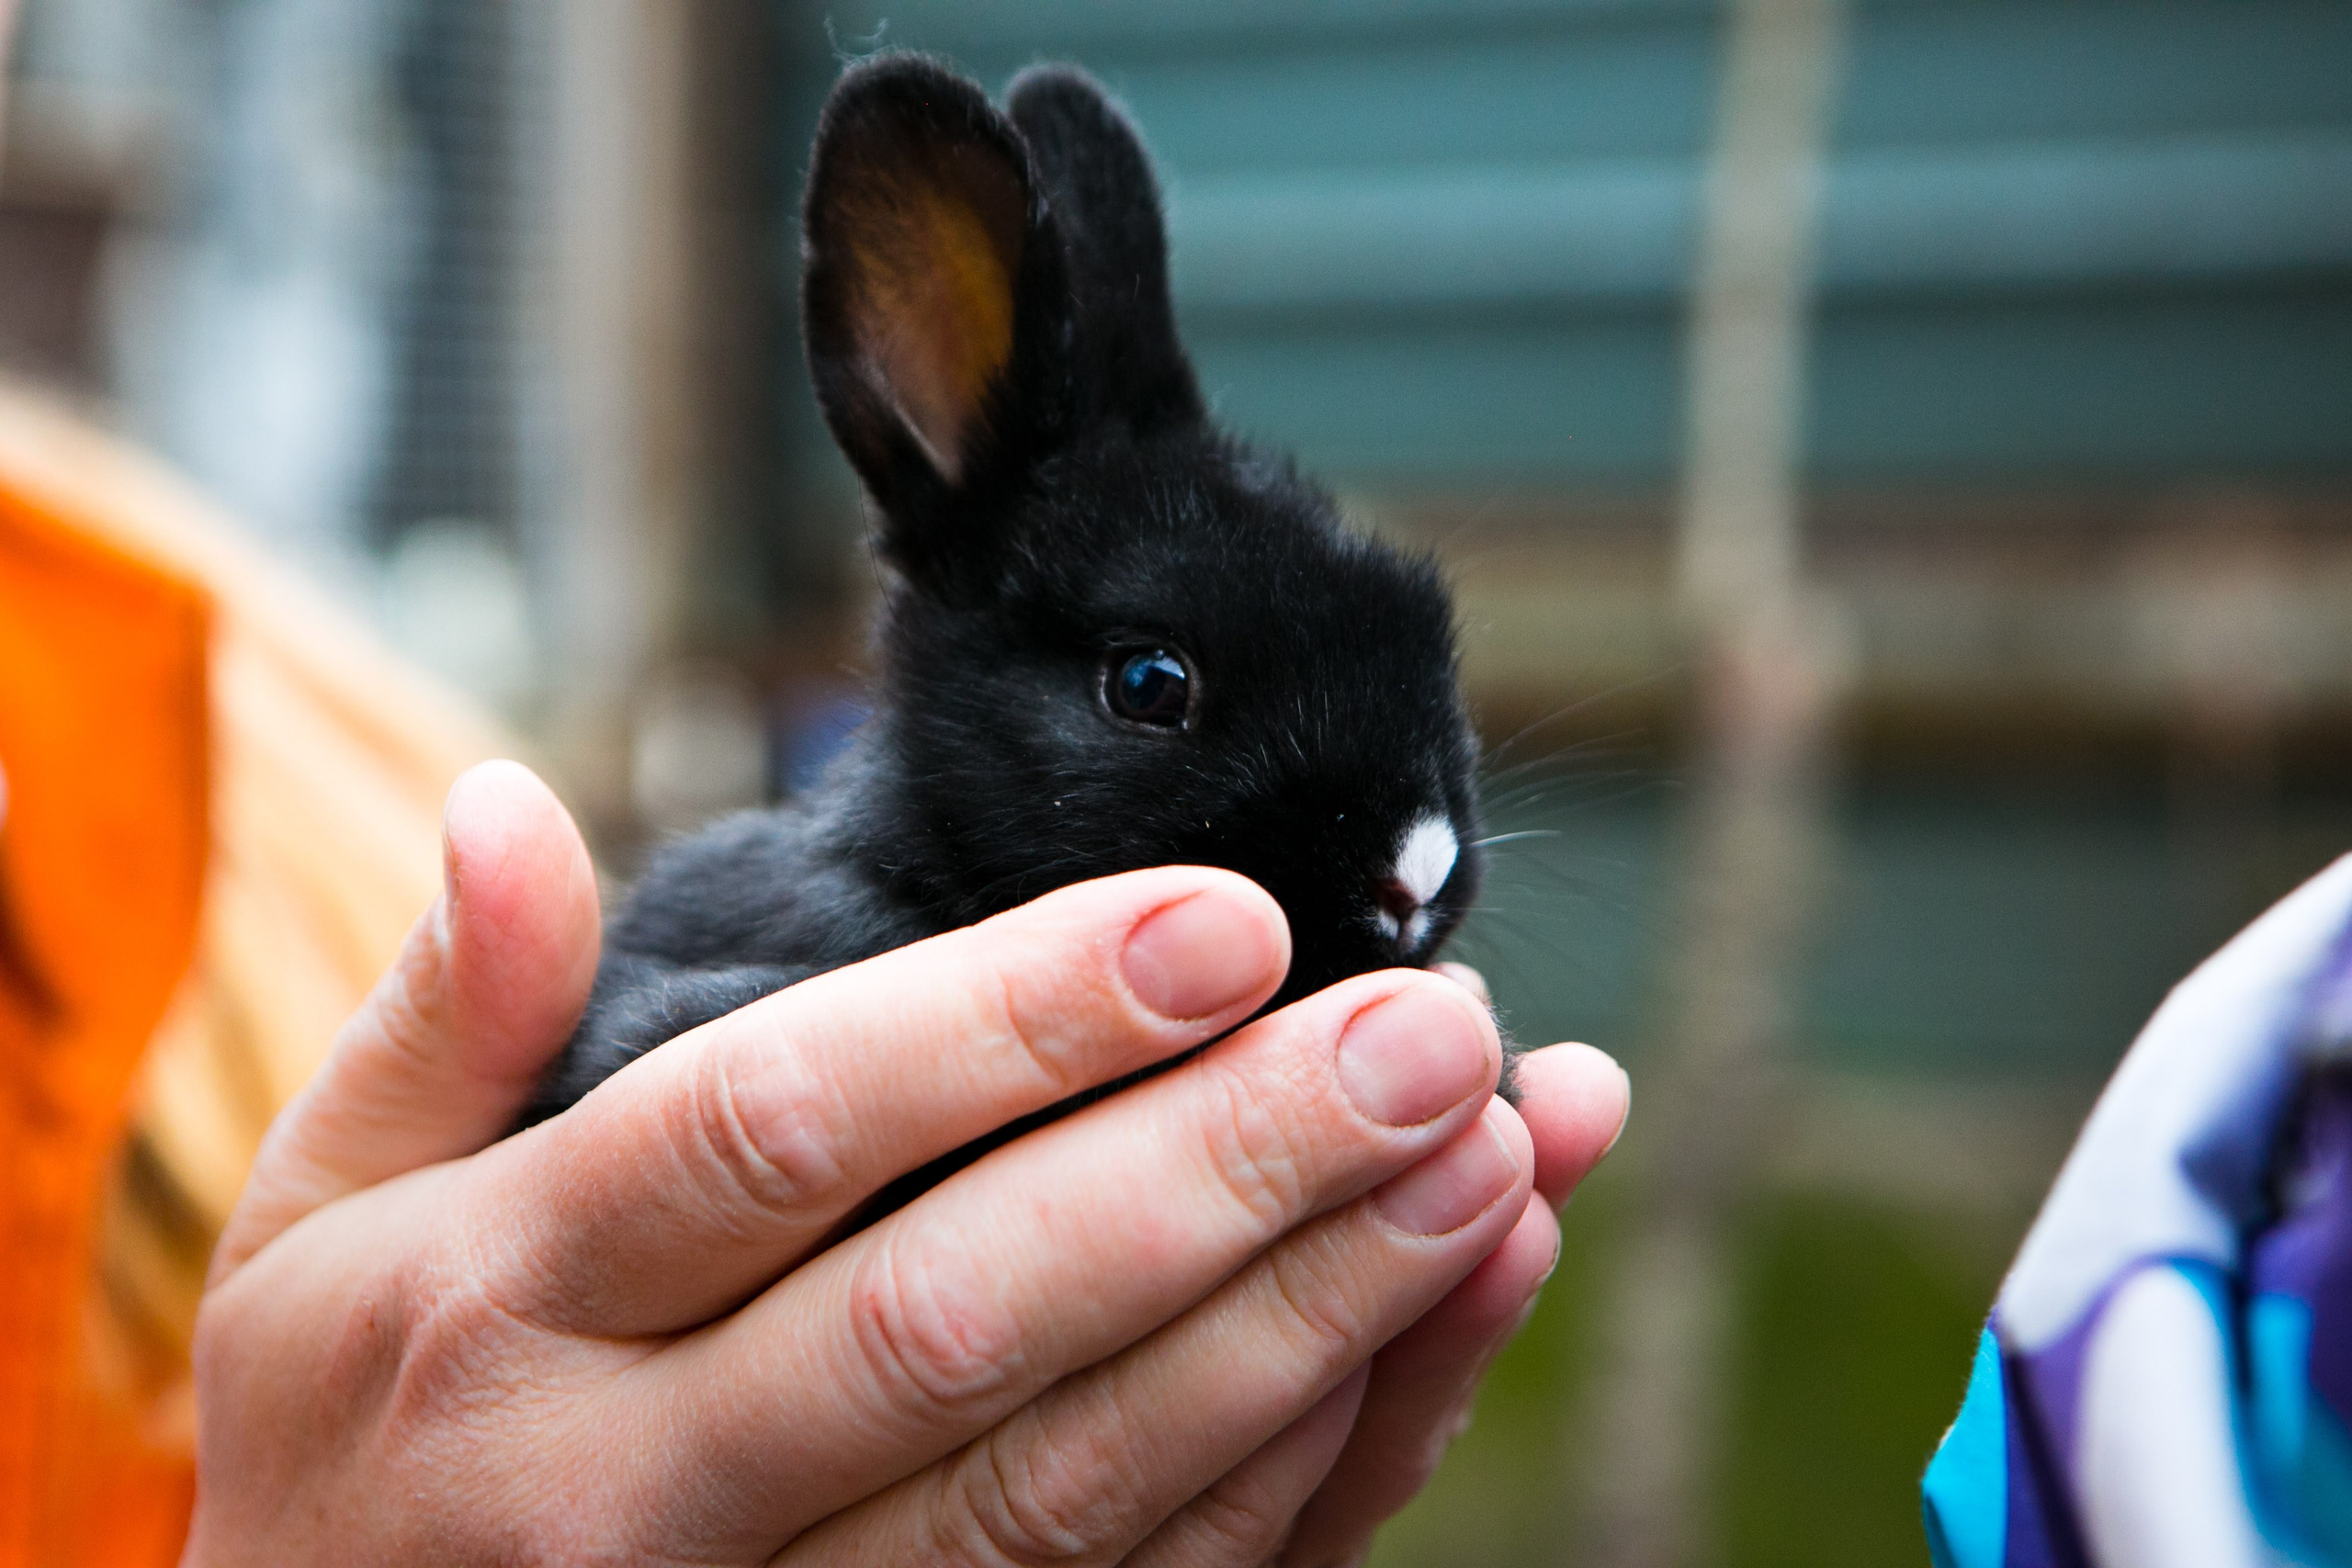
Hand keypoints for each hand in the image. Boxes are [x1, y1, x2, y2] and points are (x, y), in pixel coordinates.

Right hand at [186, 762, 1625, 1565]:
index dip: (1008, 1025)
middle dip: (1222, 1168)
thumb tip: (512, 804)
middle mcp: (628, 1490)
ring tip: (1483, 1155)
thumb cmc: (349, 1442)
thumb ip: (436, 1019)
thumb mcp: (320, 1228)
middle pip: (962, 1317)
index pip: (775, 1136)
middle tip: (1430, 1031)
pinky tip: (1425, 1329)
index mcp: (491, 1313)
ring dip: (1307, 1322)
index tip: (1220, 920)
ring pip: (1075, 1490)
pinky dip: (1301, 1474)